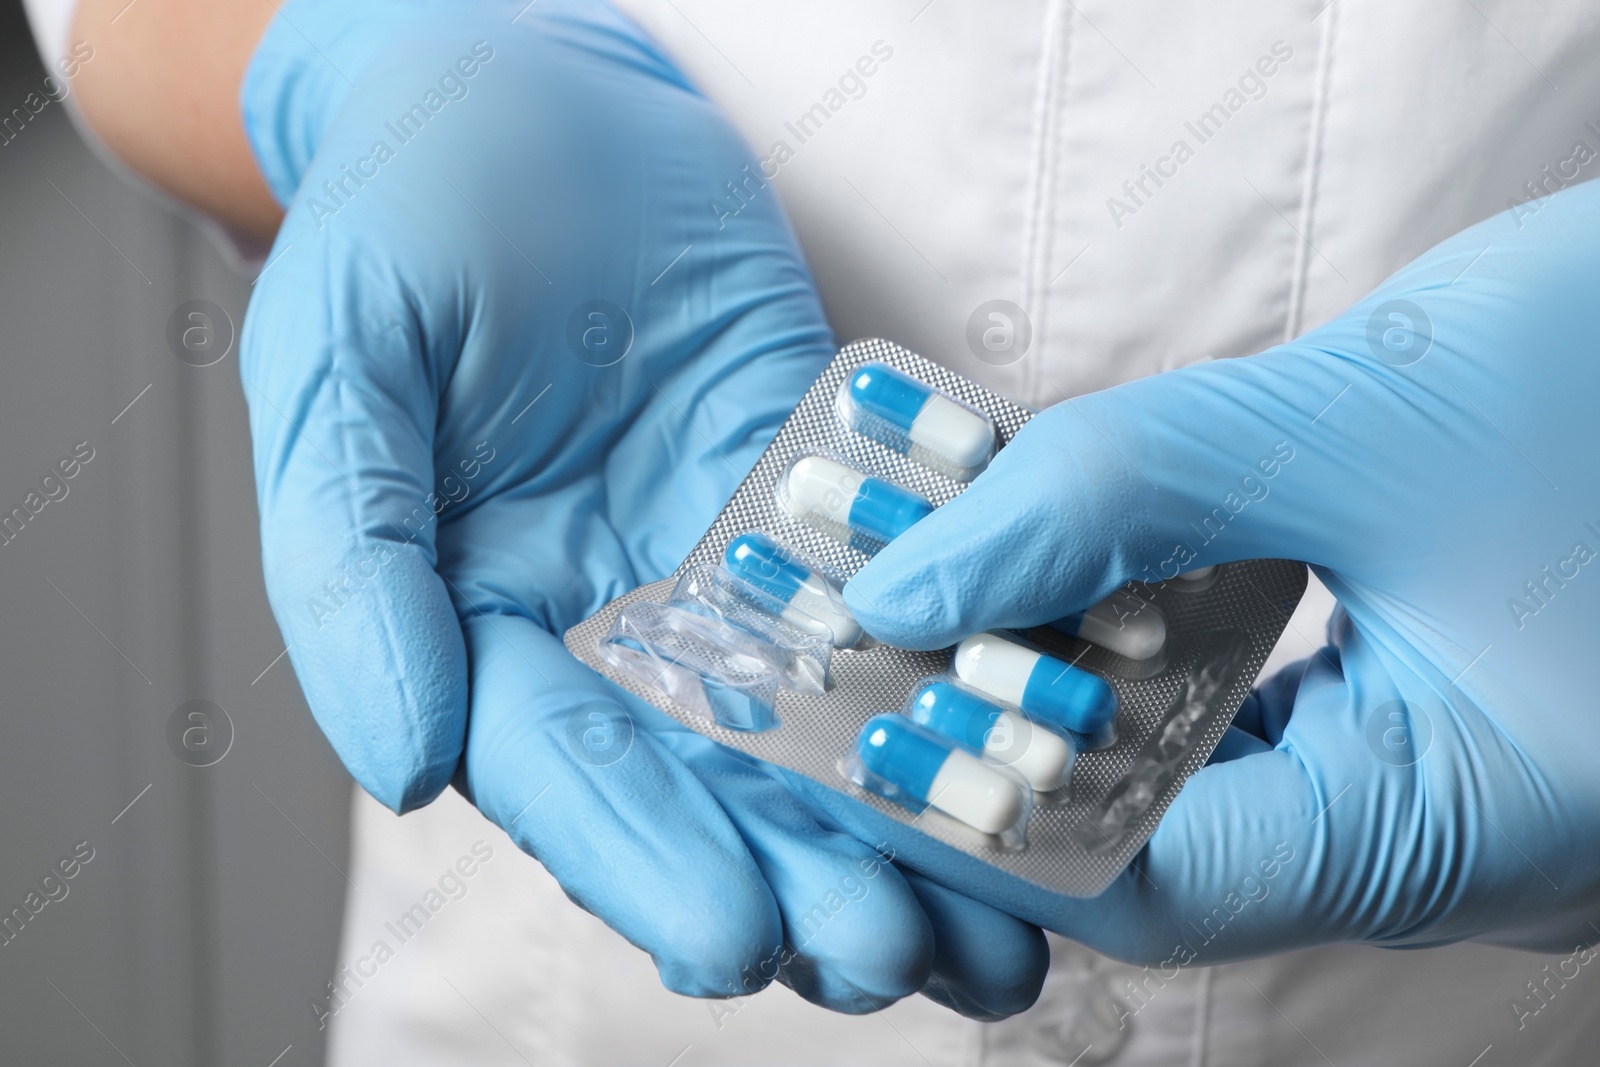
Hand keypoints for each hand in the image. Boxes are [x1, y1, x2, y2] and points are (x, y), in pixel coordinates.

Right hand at [240, 0, 1043, 1012]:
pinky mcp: (816, 503)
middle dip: (801, 883)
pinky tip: (1033, 745)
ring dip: (902, 831)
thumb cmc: (406, 217)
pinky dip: (960, 678)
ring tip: (998, 931)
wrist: (528, 96)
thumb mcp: (337, 369)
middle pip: (708, 790)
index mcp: (478, 627)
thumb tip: (401, 765)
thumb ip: (353, 568)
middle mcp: (609, 627)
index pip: (561, 774)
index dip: (642, 863)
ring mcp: (723, 572)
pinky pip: (895, 599)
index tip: (733, 941)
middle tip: (899, 957)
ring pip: (818, 730)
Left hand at [840, 182, 1599, 959]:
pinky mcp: (1454, 720)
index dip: (971, 814)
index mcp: (1459, 836)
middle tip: (872, 665)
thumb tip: (910, 577)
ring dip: (1078, 702)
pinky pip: (1274, 729)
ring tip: (950, 618)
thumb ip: (1115, 493)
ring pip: (1215, 786)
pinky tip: (1083, 596)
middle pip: (1164, 844)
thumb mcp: (1354, 417)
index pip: (1142, 884)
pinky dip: (1165, 671)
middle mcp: (1456, 846)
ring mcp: (1460, 789)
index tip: (844, 726)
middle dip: (1006, 754)